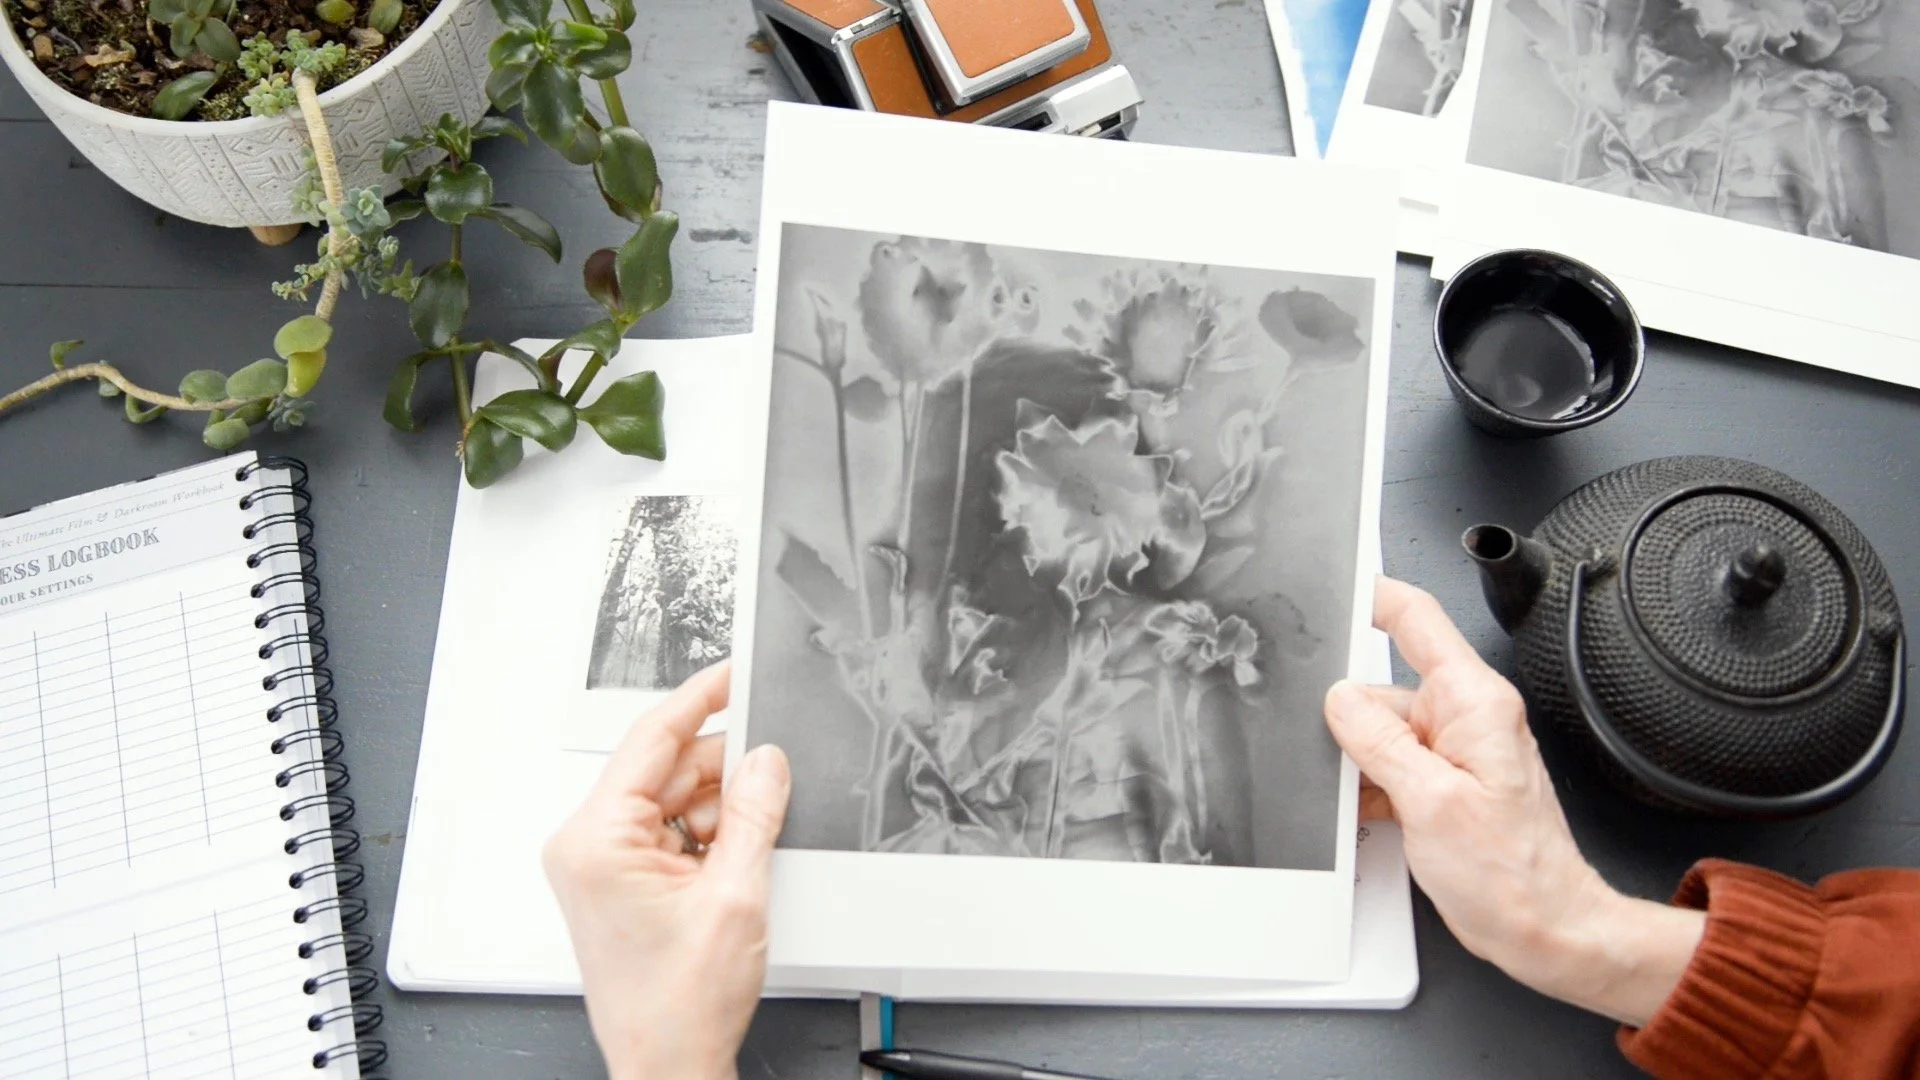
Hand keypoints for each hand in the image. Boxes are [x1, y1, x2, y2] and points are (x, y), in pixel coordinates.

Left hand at [544, 662, 790, 1079]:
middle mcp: (587, 846)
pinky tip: (738, 856)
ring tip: (754, 841)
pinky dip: (711, 835)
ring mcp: (602, 865)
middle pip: (666, 769)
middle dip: (724, 769)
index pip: (650, 739)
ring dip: (720, 809)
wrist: (668, 1067)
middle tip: (774, 770)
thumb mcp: (734, 896)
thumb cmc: (677, 1007)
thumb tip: (767, 760)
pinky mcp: (621, 882)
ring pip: (674, 800)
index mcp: (595, 839)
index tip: (731, 673)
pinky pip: (672, 831)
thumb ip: (753, 814)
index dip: (699, 699)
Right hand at [1327, 577, 1703, 1027]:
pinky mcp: (1444, 783)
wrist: (1547, 929)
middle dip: (1349, 715)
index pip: (1416, 619)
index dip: (1369, 597)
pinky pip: (1391, 764)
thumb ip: (1378, 741)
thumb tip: (1339, 699)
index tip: (1326, 593)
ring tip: (1371, 801)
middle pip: (1384, 686)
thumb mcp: (1429, 802)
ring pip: (1380, 731)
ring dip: (1361, 761)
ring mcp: (1454, 750)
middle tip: (1341, 754)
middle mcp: (1465, 717)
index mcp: (1472, 701)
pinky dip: (1372, 786)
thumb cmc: (1513, 874)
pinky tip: (1372, 815)